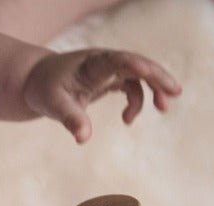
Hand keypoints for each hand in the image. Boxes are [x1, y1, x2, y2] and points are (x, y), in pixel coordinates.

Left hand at [23, 48, 181, 142]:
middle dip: (157, 76)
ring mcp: (109, 69)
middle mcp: (104, 62)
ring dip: (154, 89)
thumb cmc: (44, 90)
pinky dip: (137, 102)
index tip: (146, 70)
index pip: (116, 60)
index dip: (132, 64)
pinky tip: (127, 121)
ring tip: (164, 108)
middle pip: (136, 63)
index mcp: (91, 64)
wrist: (37, 82)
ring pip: (139, 74)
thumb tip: (83, 138)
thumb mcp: (52, 105)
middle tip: (176, 92)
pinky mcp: (110, 79)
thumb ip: (70, 119)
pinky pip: (132, 86)